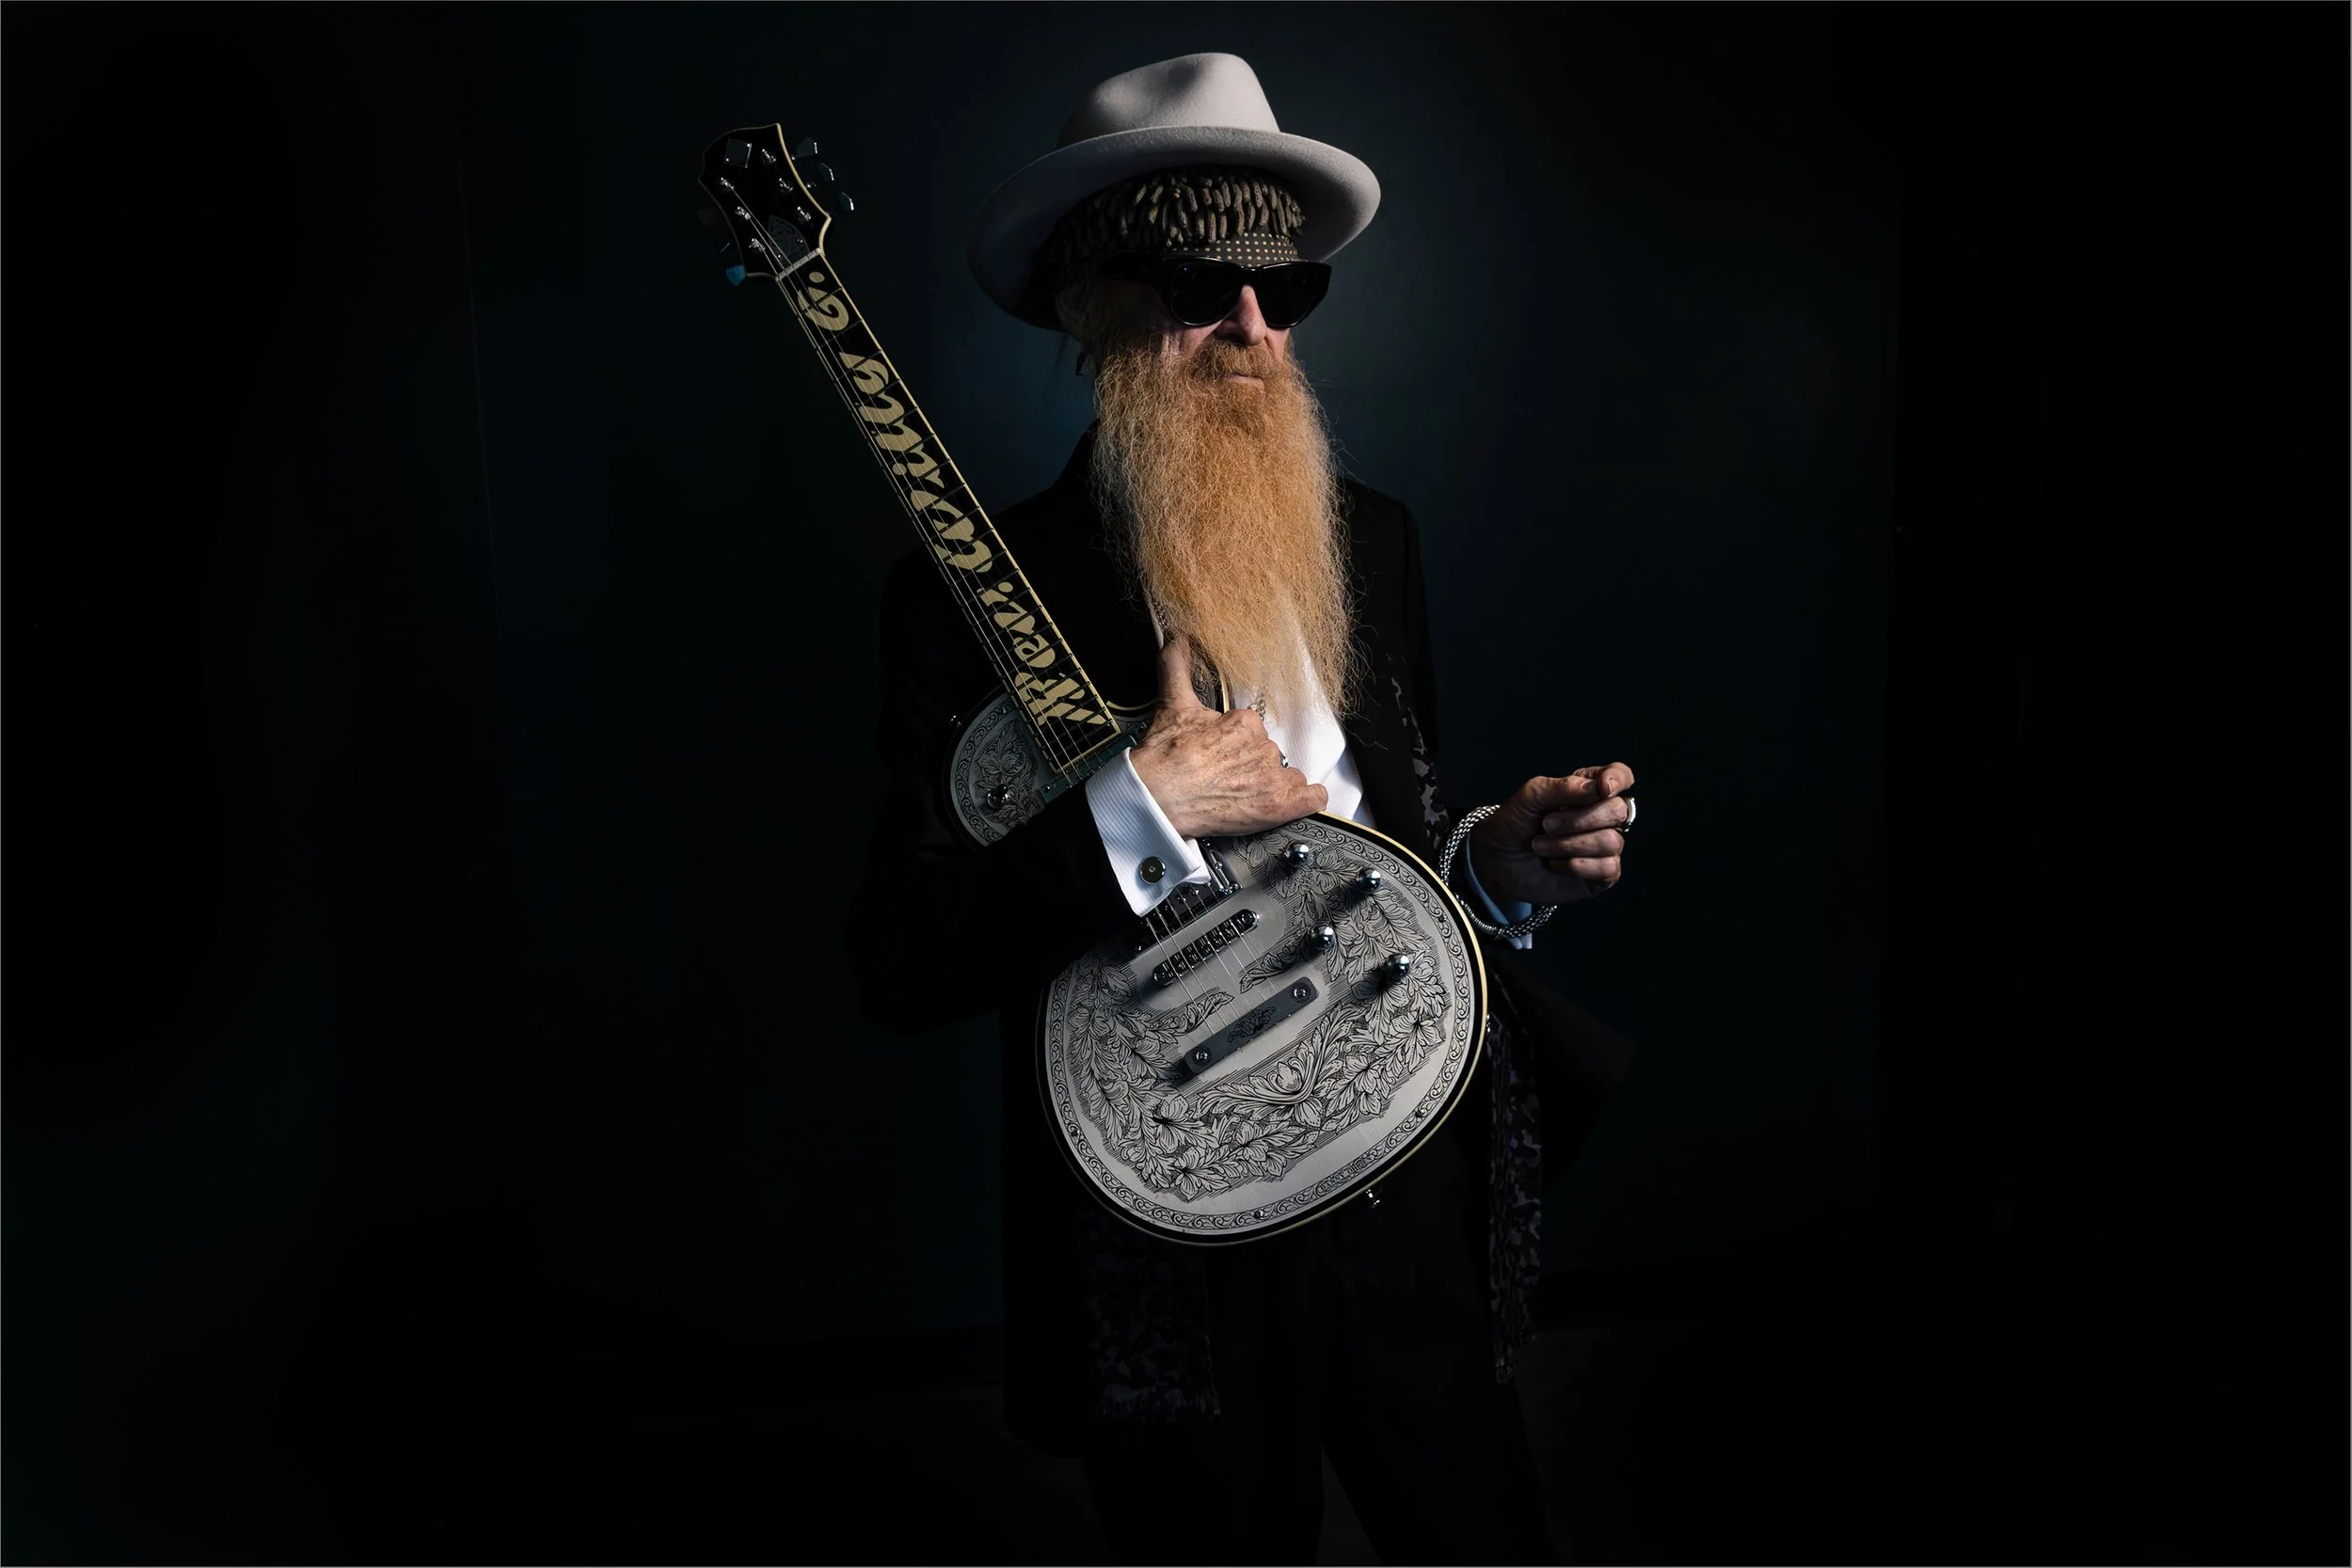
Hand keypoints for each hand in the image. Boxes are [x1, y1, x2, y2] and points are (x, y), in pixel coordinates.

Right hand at [1129, 638, 1326, 838]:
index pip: (1253, 732)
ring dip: (1271, 784)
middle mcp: (1263, 747)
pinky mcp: (1279, 805)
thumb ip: (1177, 667)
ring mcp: (1272, 777)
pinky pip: (1311, 798)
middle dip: (1250, 766)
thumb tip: (1177, 639)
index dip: (1237, 745)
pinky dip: (1305, 800)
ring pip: (1286, 776)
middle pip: (1268, 756)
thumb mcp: (1172, 704)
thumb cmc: (1164, 757)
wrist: (1157, 796)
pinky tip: (1289, 801)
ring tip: (1243, 795)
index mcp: (1245, 723)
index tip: (1222, 755)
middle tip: (1226, 779)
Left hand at [1469, 762, 1636, 906]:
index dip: (1617, 779)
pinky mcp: (1602, 875)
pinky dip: (1577, 866)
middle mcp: (1601, 817)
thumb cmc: (1513, 825)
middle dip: (1578, 819)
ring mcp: (1604, 846)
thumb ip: (1563, 787)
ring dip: (1569, 845)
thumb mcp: (1530, 797)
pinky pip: (1608, 867)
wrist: (1496, 862)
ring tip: (1541, 846)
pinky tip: (1557, 864)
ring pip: (1611, 841)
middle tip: (1546, 824)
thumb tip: (1599, 787)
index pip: (1620, 776)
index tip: (1602, 787)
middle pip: (1618, 810)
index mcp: (1587, 790)